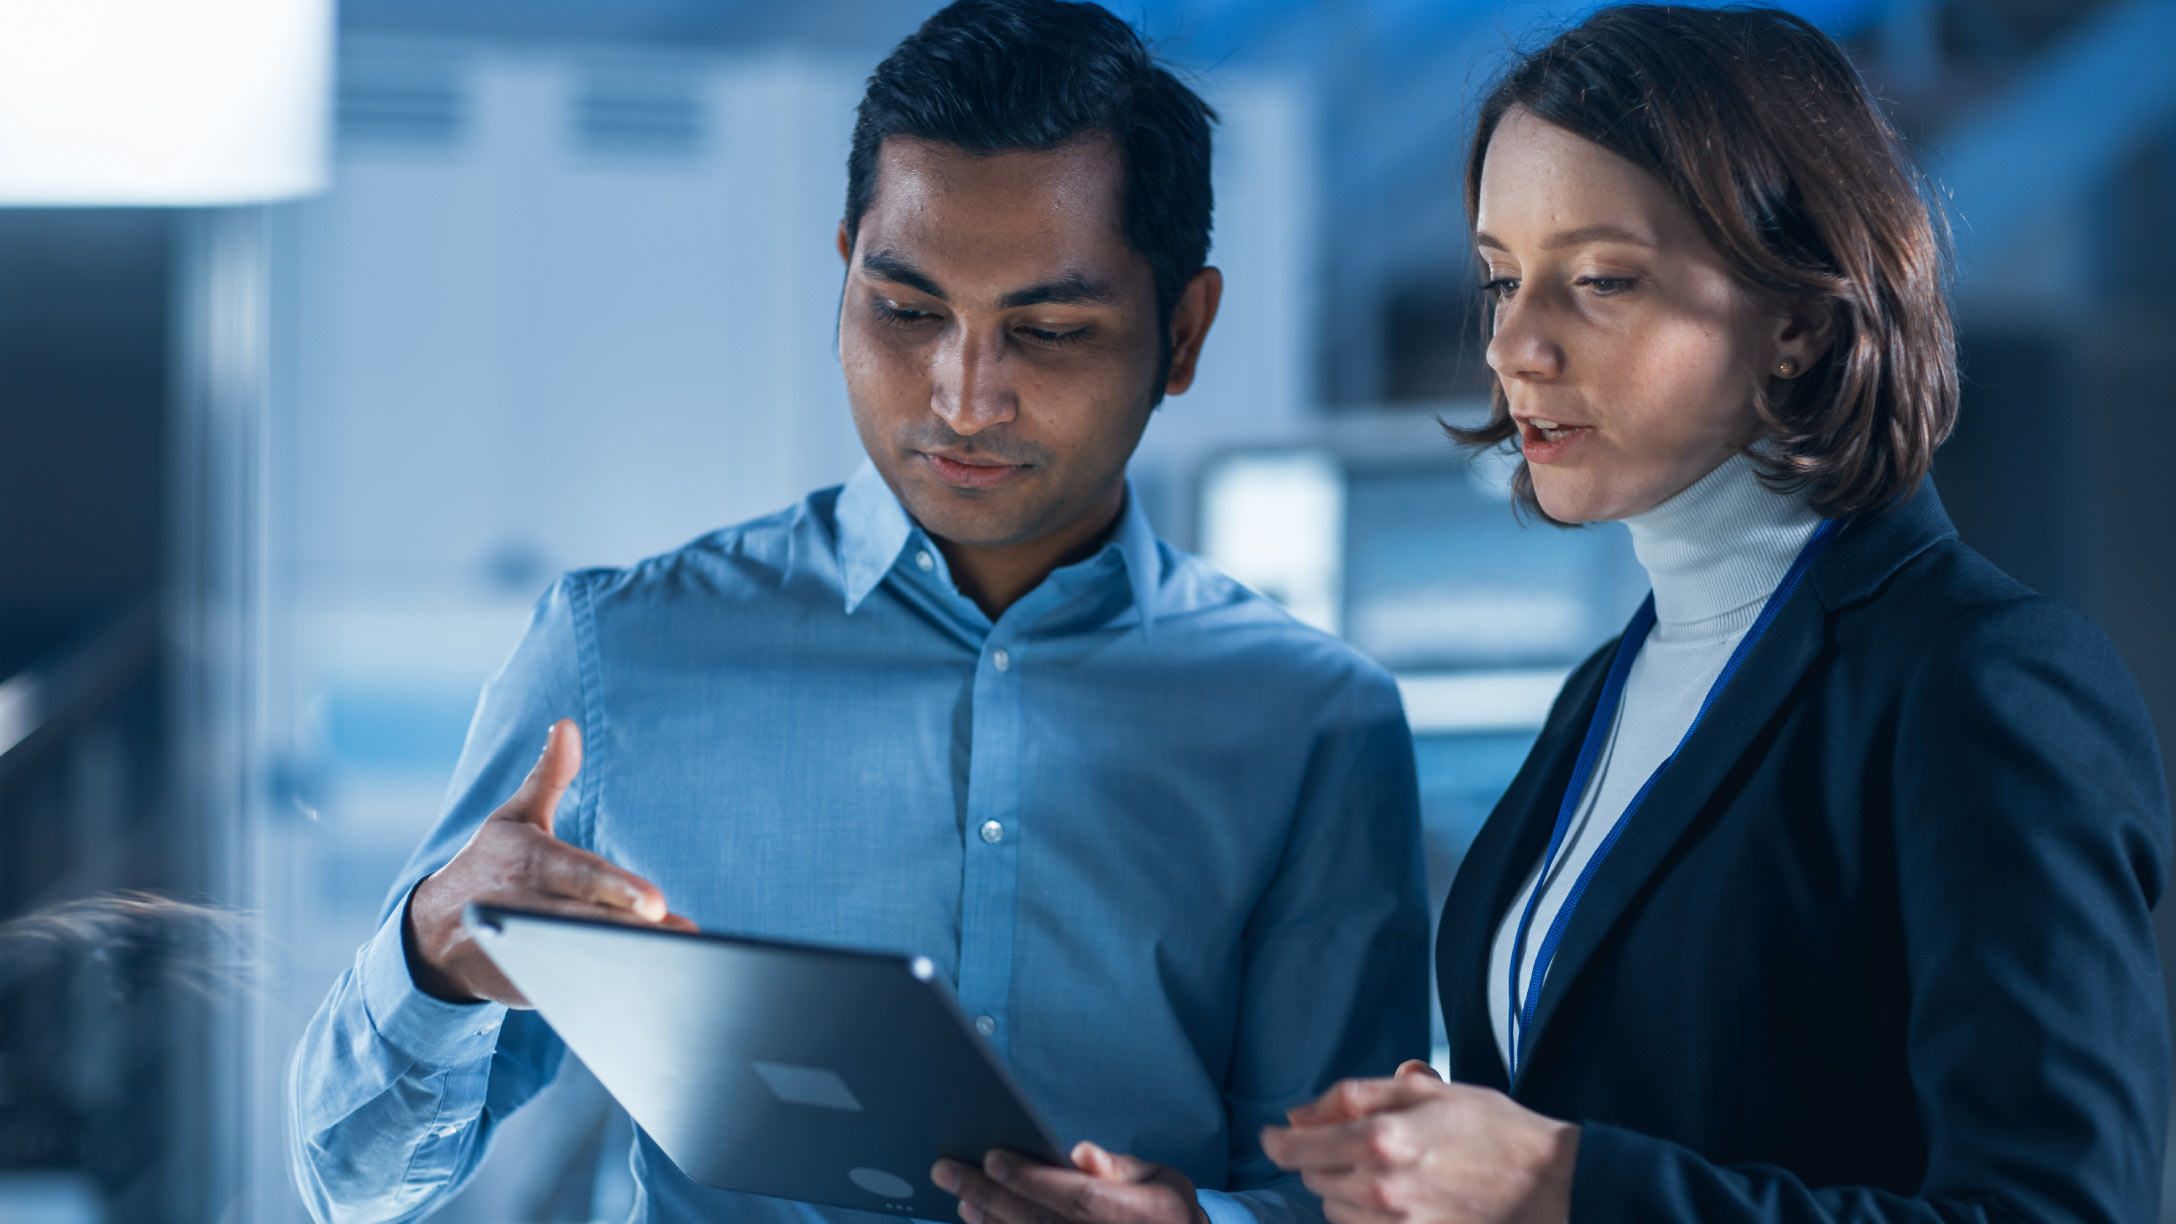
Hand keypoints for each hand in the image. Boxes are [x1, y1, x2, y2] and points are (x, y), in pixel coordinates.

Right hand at [403, 718, 694, 1005]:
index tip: (655, 901)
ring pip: (587, 959)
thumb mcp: (513, 818)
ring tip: (680, 961)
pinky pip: (577, 988)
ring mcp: (530, 953)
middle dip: (635, 932)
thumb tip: (567, 725)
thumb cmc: (490, 865)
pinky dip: (611, 989)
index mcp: (530, 864)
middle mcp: (528, 909)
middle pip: (591, 924)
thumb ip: (548, 776)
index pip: (580, 877)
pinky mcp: (534, 987)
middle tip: (681, 935)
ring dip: (631, 963)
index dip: (617, 891)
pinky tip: (653, 986)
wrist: (433, 936)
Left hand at [932, 1142, 1207, 1223]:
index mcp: (1136, 1216)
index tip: (992, 1156)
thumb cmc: (1168, 1215)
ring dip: (988, 1221)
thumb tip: (1080, 1154)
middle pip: (1038, 1222)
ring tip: (960, 1196)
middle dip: (988, 1194)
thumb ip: (1120, 1168)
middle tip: (946, 1170)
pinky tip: (978, 1221)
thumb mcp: (1164, 1182)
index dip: (1033, 1178)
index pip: (1078, 1197)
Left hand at [1259, 1061, 1577, 1223]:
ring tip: (1384, 1171)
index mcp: (1381, 1138)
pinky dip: (1365, 1216)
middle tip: (1352, 1143)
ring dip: (1342, 1190)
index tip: (1275, 1136)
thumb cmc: (1490, 1127)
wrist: (1547, 1184)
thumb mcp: (1425, 1092)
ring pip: (1333, 1210)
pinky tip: (1393, 1200)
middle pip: (1313, 1178)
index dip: (1278, 1142)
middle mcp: (1380, 1188)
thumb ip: (1352, 1098)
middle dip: (1319, 1159)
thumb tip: (1297, 1116)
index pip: (1297, 1148)